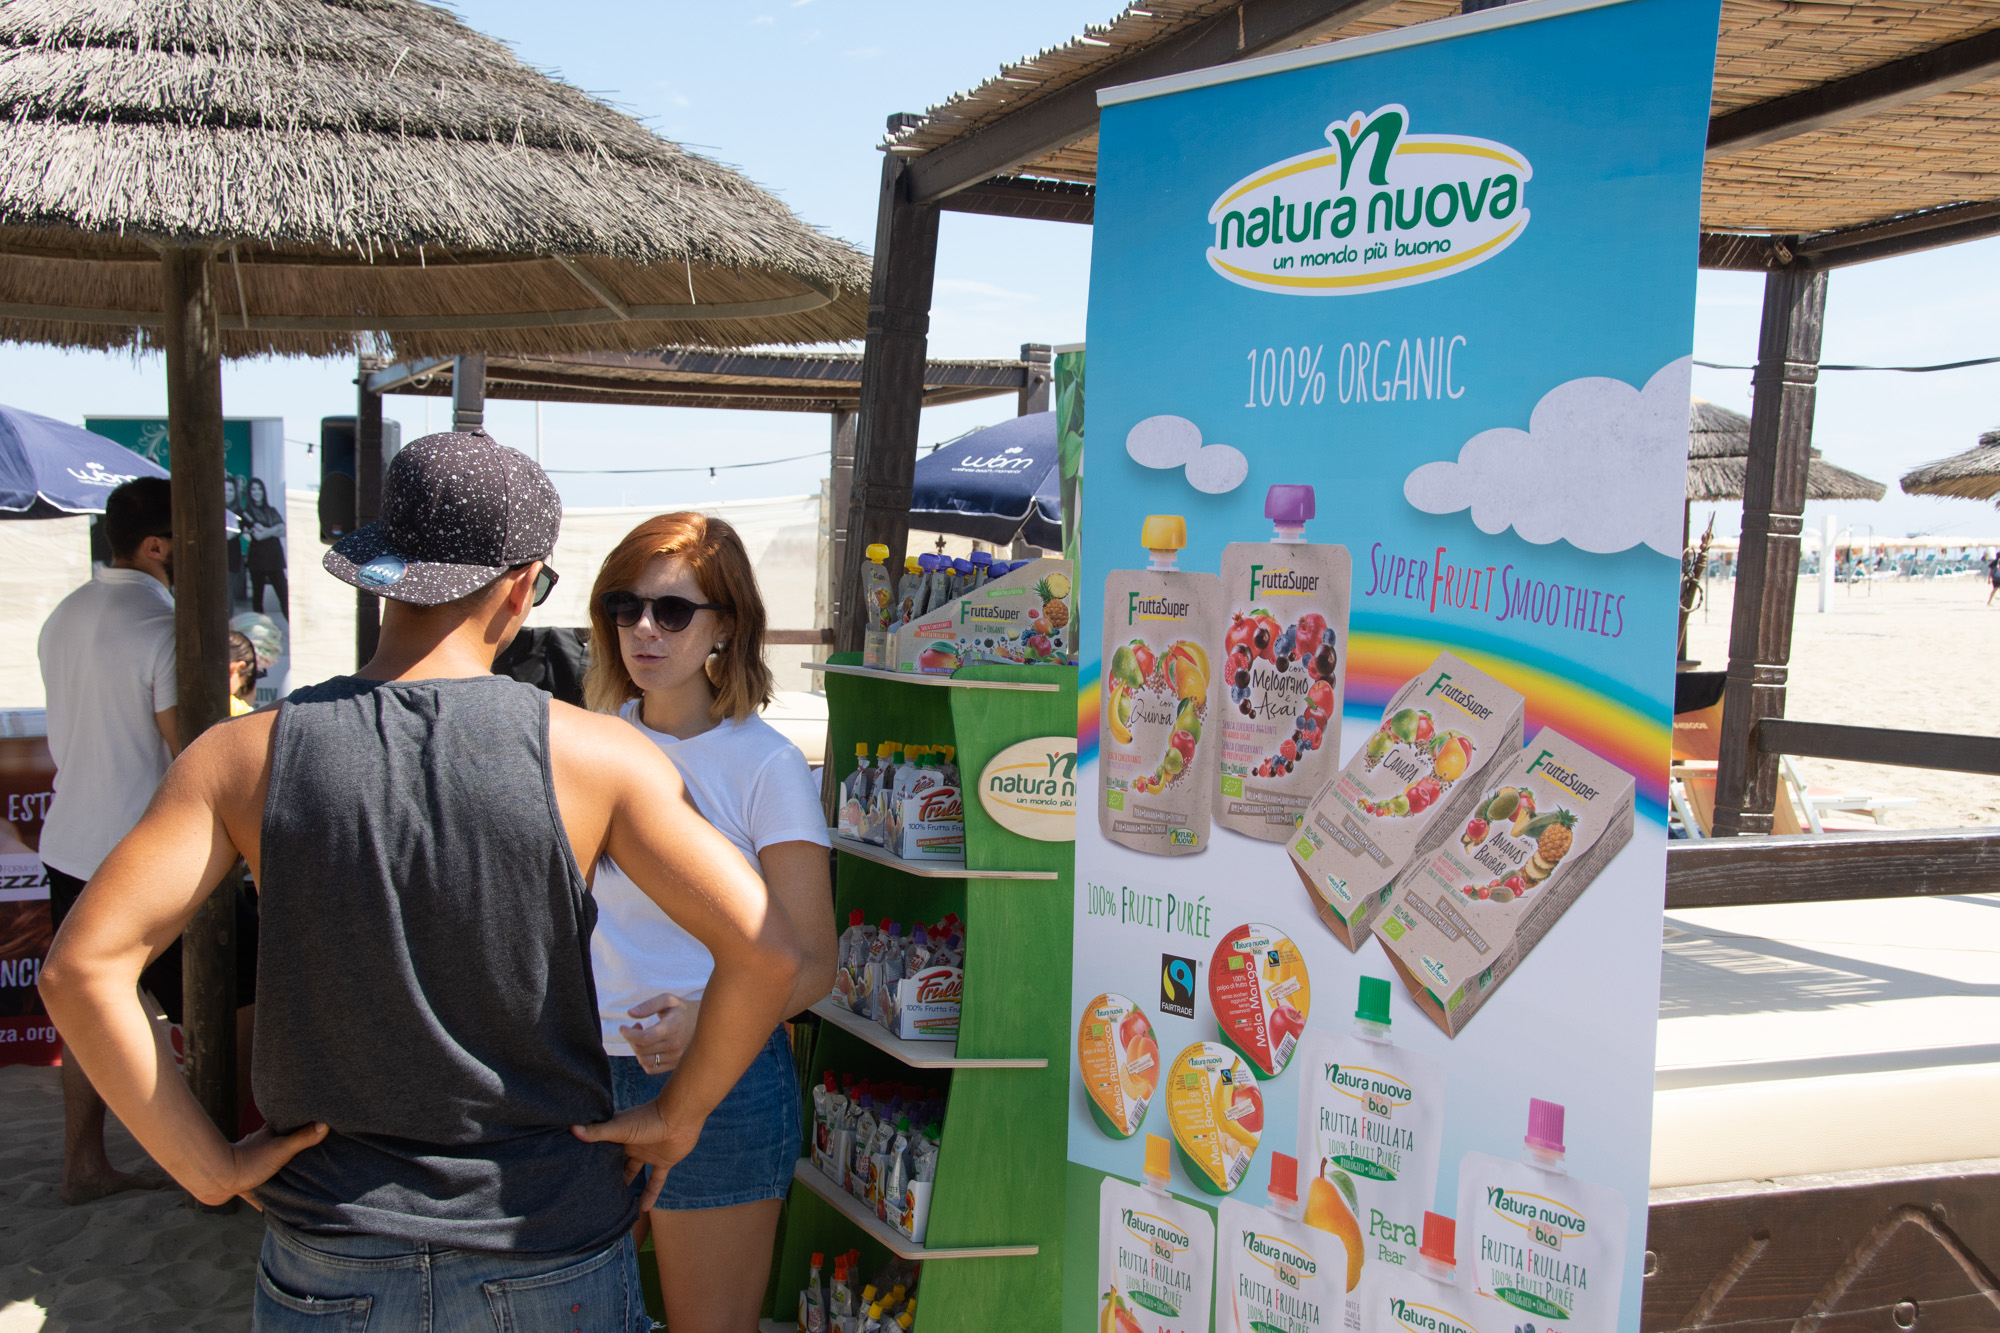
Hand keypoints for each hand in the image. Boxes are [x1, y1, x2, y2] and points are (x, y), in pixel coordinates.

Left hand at [206, 1121, 327, 1208]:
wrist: (218, 1180)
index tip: (313, 1124)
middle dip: (292, 1149)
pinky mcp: (243, 1183)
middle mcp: (259, 1146)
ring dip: (279, 1171)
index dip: (298, 1123)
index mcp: (268, 1134)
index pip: (286, 1123)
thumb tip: (325, 1124)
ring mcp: (250, 1164)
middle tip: (310, 1154)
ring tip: (296, 1179)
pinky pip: (258, 1189)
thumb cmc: (250, 1161)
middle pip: (279, 1144)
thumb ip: (302, 1138)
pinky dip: (265, 1195)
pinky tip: (273, 1205)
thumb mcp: (282, 1149)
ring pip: (269, 1166)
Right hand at [571, 1102, 701, 1209]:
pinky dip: (650, 1194)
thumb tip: (571, 1128)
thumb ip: (597, 1132)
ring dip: (627, 1185)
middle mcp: (633, 1145)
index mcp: (620, 1135)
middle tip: (594, 1193)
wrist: (680, 1116)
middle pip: (618, 1163)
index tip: (579, 1175)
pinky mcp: (664, 1161)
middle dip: (608, 1175)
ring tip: (615, 1204)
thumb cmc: (648, 1118)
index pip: (603, 1150)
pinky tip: (642, 1210)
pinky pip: (656, 1181)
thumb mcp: (619, 1128)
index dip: (593, 1161)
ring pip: (635, 1172)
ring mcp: (649, 1153)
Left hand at [621, 994, 698, 1073]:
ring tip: (642, 1036)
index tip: (623, 1027)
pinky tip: (648, 1048)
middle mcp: (675, 1045)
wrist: (704, 1024)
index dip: (629, 1034)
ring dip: (636, 1049)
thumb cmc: (682, 1010)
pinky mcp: (674, 1065)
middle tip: (635, 1026)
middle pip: (641, 1049)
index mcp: (673, 1027)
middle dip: (631, 1038)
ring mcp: (675, 1057)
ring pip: (644, 1060)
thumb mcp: (668, 1000)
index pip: (644, 1038)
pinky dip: (644, 1060)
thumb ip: (648, 1005)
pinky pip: (651, 1069)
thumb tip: (630, 1014)